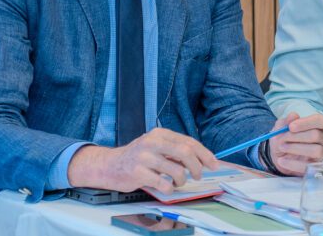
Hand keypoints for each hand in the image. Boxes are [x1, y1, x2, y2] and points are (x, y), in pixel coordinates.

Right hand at [67, 127, 218, 193]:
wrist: (109, 165)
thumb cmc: (137, 157)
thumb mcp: (156, 146)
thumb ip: (175, 149)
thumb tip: (202, 159)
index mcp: (160, 133)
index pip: (189, 142)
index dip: (205, 154)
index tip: (214, 164)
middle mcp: (152, 142)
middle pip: (186, 153)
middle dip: (197, 167)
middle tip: (198, 176)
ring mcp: (144, 157)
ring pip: (176, 170)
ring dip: (182, 179)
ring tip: (177, 181)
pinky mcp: (137, 172)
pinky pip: (163, 183)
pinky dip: (169, 188)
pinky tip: (166, 186)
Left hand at [266, 113, 322, 175]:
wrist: (279, 155)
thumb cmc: (284, 137)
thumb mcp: (281, 127)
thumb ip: (286, 121)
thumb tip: (293, 116)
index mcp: (318, 125)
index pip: (320, 120)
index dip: (305, 123)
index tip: (291, 127)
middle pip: (316, 135)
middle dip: (296, 137)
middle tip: (282, 140)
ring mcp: (321, 153)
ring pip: (316, 150)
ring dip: (295, 149)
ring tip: (282, 148)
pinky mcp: (315, 167)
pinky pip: (308, 166)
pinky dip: (292, 164)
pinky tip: (281, 160)